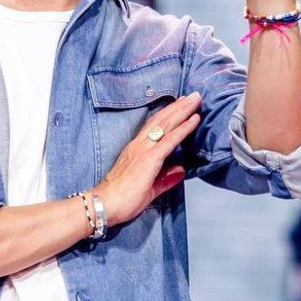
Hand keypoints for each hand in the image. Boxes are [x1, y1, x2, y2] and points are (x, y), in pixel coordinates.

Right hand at [93, 93, 201, 226]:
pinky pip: (170, 140)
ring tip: (196, 99)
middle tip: (193, 95)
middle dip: (179, 106)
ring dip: (183, 110)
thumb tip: (180, 171)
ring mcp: (144, 150)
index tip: (182, 104)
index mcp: (137, 149)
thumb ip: (165, 179)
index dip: (169, 114)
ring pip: (166, 124)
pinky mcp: (149, 159)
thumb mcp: (149, 188)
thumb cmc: (121, 198)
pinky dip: (183, 128)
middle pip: (162, 119)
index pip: (155, 126)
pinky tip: (194, 120)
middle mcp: (140, 145)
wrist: (104, 205)